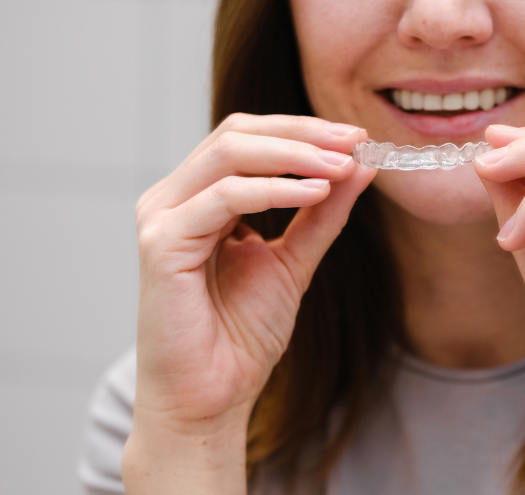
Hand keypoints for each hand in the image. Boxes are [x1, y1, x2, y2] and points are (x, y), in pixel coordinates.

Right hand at [124, 113, 374, 492]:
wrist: (210, 397)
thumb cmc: (242, 334)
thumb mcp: (295, 259)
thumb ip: (323, 212)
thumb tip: (359, 163)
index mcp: (200, 196)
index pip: (249, 136)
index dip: (303, 130)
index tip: (357, 137)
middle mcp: (175, 198)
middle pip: (238, 134)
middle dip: (303, 133)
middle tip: (354, 140)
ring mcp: (162, 217)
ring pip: (230, 155)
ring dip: (295, 154)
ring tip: (342, 166)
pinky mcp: (161, 244)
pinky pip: (223, 198)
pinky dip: (274, 189)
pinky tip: (316, 192)